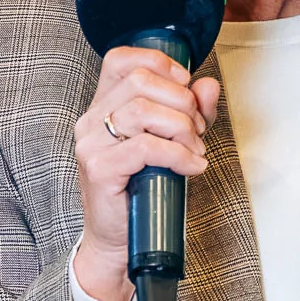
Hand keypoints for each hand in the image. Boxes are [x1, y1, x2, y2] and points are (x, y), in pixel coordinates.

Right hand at [73, 45, 221, 300]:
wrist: (119, 240)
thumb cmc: (143, 190)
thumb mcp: (173, 142)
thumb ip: (191, 111)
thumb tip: (207, 86)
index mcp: (103, 106)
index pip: (122, 60)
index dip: (160, 64)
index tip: (186, 87)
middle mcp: (91, 120)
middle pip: (141, 81)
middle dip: (182, 102)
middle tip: (196, 131)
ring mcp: (92, 144)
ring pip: (143, 111)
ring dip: (182, 129)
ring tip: (194, 150)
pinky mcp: (100, 169)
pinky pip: (145, 147)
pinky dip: (178, 154)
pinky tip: (191, 167)